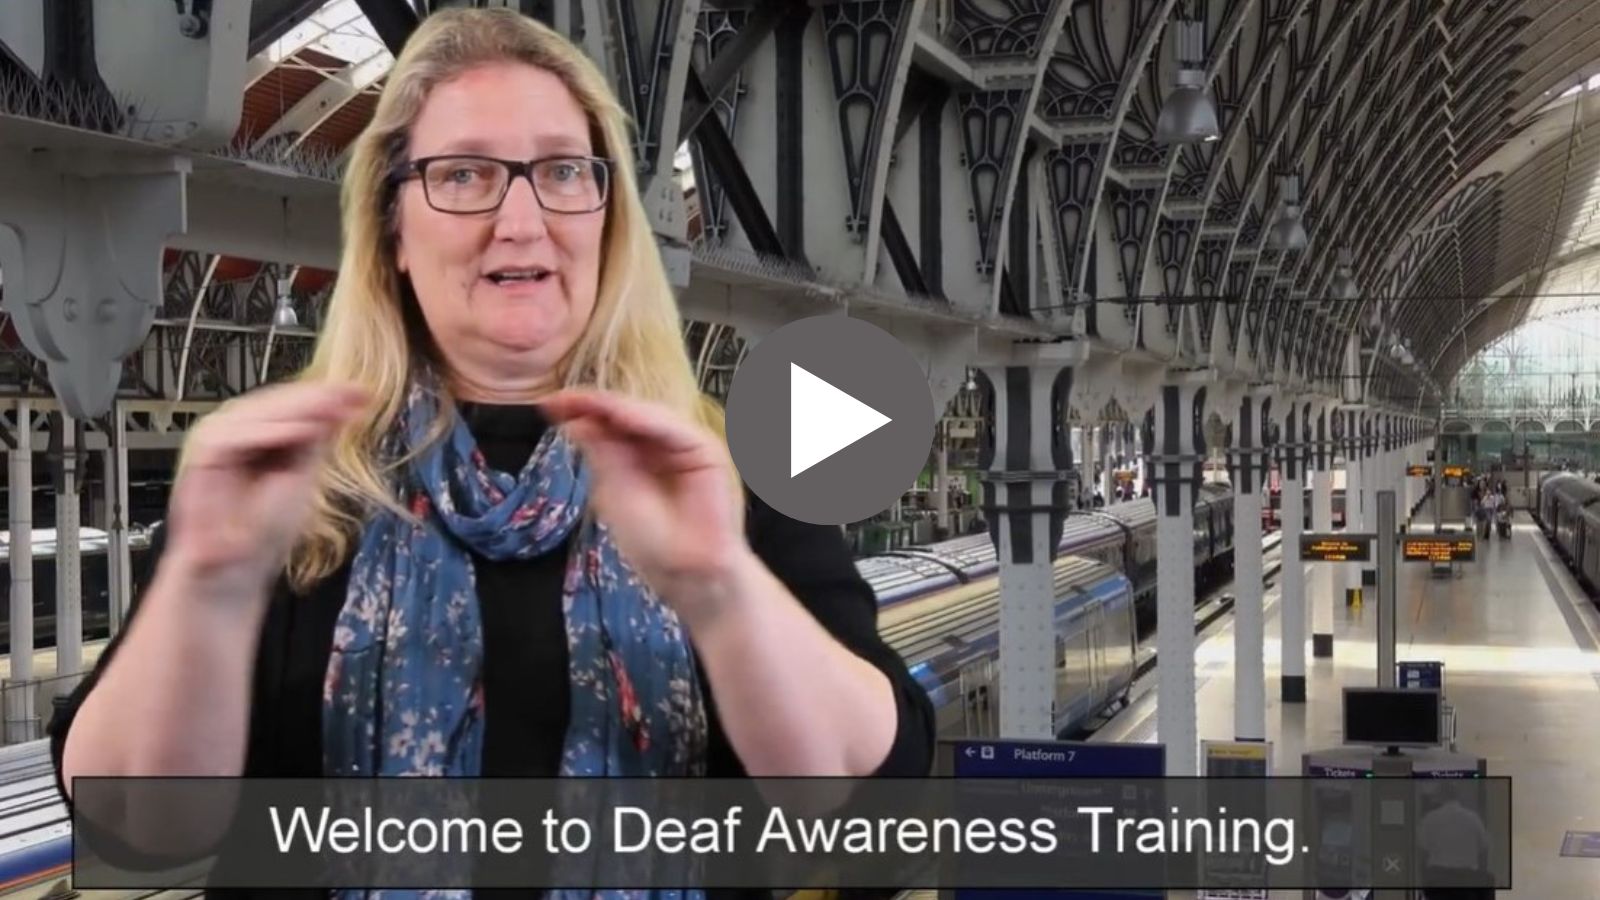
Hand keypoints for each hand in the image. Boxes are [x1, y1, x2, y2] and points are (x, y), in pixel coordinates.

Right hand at [165, 381, 367, 597]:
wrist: (236, 568)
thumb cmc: (264, 530)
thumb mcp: (302, 474)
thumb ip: (317, 439)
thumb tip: (343, 406)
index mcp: (258, 435)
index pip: (291, 406)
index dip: (326, 397)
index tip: (362, 393)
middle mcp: (236, 434)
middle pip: (273, 402)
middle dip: (314, 398)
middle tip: (350, 394)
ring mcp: (216, 443)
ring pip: (253, 411)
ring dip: (294, 410)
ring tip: (330, 410)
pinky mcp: (200, 458)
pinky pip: (231, 437)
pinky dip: (265, 432)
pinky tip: (298, 432)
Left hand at [539, 389, 750, 616]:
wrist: (690, 574)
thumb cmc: (653, 543)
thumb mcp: (614, 494)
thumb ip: (601, 455)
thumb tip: (575, 421)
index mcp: (636, 455)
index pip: (607, 425)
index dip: (580, 412)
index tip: (546, 404)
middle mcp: (659, 445)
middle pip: (625, 414)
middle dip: (592, 404)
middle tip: (559, 399)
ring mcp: (683, 446)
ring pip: (648, 415)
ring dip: (615, 406)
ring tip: (582, 402)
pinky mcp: (706, 451)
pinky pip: (674, 428)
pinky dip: (646, 419)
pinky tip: (620, 415)